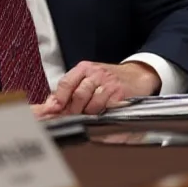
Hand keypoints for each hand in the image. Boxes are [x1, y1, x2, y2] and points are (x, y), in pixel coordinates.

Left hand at [45, 60, 161, 115]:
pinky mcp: (120, 93)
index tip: (50, 110)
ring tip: (88, 116)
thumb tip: (51, 106)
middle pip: (77, 95)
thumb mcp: (88, 78)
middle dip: (72, 110)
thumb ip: (69, 90)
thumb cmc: (109, 79)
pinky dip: (100, 115)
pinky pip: (105, 109)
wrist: (137, 75)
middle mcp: (95, 73)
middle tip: (70, 118)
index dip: (57, 99)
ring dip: (87, 114)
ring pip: (91, 104)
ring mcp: (108, 83)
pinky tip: (101, 114)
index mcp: (84, 68)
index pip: (65, 83)